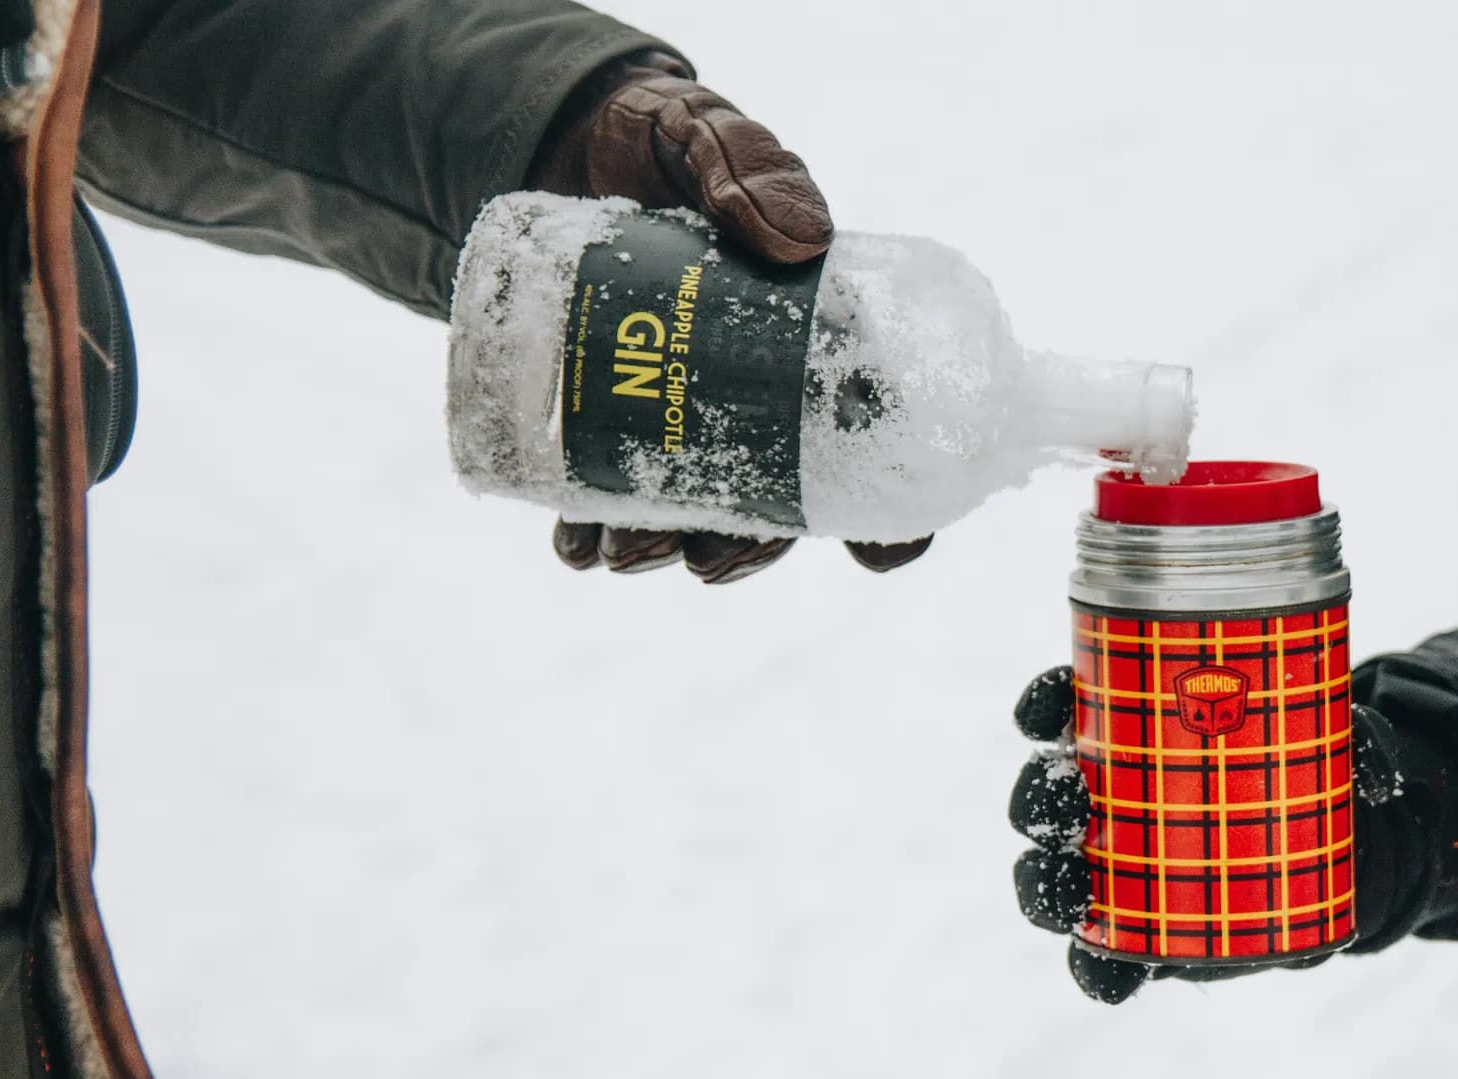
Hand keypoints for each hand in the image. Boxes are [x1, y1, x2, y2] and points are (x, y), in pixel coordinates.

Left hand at [528, 52, 934, 581]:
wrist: (564, 138)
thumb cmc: (669, 139)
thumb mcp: (716, 136)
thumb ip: (751, 166)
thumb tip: (797, 241)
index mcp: (818, 342)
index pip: (881, 441)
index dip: (893, 514)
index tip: (873, 558)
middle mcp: (760, 389)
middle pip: (779, 499)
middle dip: (745, 548)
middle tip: (705, 563)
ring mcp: (685, 404)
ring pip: (693, 507)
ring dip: (662, 546)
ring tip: (617, 557)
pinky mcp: (610, 406)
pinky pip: (608, 488)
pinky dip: (589, 527)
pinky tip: (572, 543)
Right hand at [1006, 666, 1457, 1003]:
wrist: (1337, 862)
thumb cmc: (1312, 781)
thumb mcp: (1338, 753)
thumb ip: (1358, 751)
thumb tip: (1368, 770)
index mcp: (1128, 735)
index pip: (1065, 706)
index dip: (1045, 700)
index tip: (1055, 697)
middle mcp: (1105, 800)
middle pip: (1043, 794)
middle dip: (1038, 795)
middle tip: (1071, 797)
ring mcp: (1112, 871)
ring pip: (1049, 874)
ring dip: (1043, 881)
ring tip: (1069, 887)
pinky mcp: (1137, 936)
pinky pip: (1096, 957)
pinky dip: (1093, 969)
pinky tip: (1108, 976)